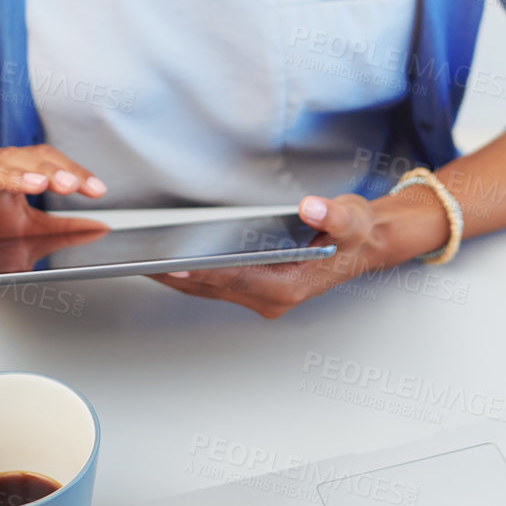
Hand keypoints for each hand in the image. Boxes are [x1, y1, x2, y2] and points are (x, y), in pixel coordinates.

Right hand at [0, 143, 107, 275]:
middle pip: (16, 159)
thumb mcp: (26, 234)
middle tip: (71, 185)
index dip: (71, 171)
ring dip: (9, 176)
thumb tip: (100, 227)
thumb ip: (61, 229)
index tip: (97, 190)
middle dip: (47, 170)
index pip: (42, 161)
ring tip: (36, 185)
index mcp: (7, 174)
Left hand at [148, 186, 451, 318]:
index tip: (177, 263)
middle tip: (139, 260)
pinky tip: (168, 256)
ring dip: (176, 277)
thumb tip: (312, 209)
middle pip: (214, 287)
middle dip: (177, 275)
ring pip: (209, 289)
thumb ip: (333, 215)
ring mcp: (262, 295)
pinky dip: (190, 272)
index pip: (240, 279)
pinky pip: (214, 283)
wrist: (366, 244)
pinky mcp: (254, 287)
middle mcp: (272, 297)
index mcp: (291, 286)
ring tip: (140, 258)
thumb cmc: (356, 233)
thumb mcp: (353, 218)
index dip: (208, 271)